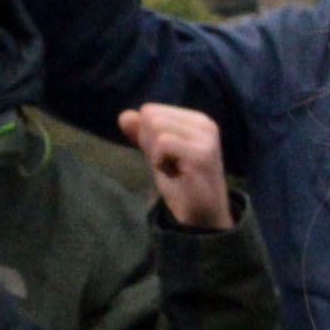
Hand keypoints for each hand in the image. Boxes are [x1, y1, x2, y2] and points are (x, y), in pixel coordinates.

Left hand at [127, 101, 230, 230]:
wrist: (203, 218)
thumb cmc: (181, 185)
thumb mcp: (157, 155)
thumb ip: (142, 134)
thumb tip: (124, 115)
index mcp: (197, 120)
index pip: (149, 111)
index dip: (147, 138)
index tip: (168, 158)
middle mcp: (205, 124)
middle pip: (151, 117)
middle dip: (150, 145)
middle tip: (171, 166)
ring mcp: (205, 138)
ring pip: (156, 127)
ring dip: (156, 154)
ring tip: (175, 170)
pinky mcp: (201, 154)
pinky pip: (163, 143)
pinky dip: (160, 162)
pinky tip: (176, 175)